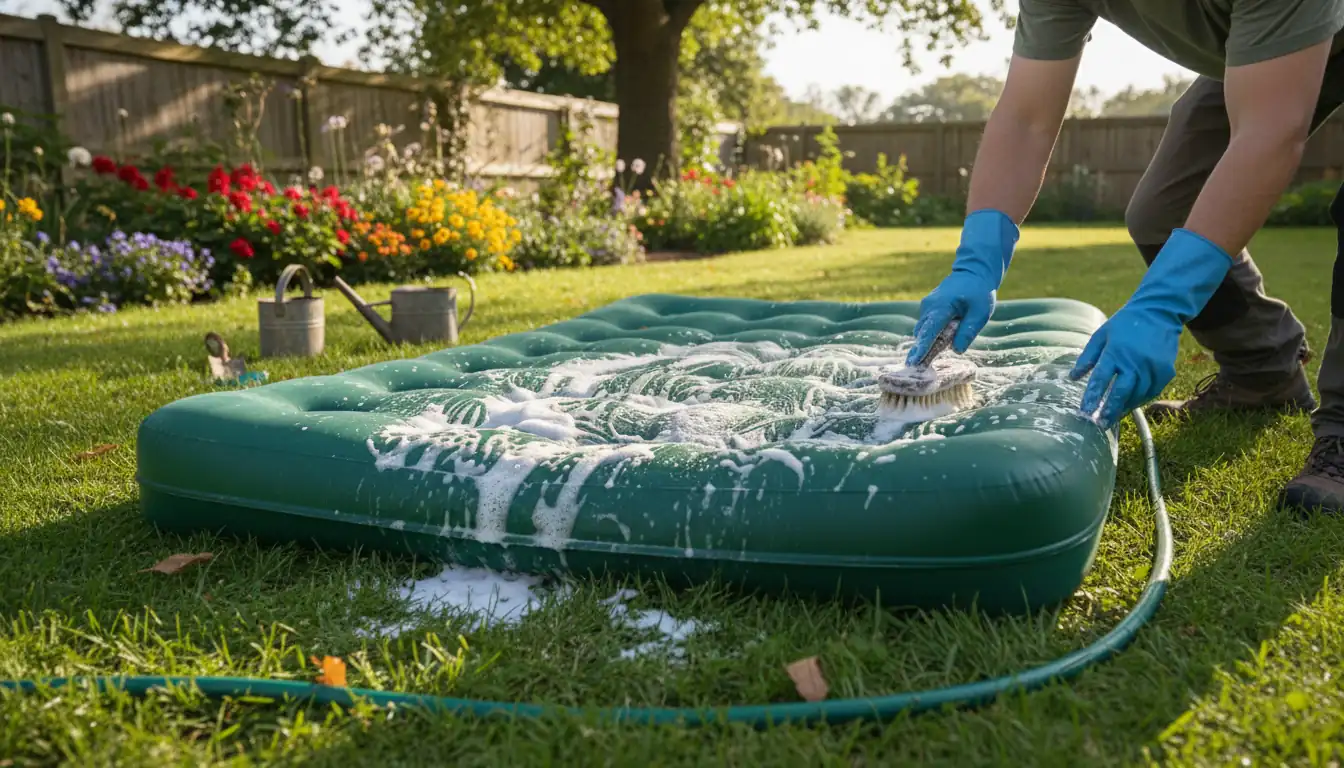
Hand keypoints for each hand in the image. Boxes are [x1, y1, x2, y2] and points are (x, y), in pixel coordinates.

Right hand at [906, 209, 1018, 364]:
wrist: (973, 272)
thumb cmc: (979, 292)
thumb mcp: (981, 313)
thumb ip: (968, 331)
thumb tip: (957, 350)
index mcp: (942, 306)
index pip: (929, 331)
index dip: (922, 348)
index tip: (913, 362)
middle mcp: (928, 306)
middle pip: (922, 334)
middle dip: (923, 350)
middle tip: (921, 368)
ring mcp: (926, 307)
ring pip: (924, 331)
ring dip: (930, 341)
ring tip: (938, 349)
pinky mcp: (927, 309)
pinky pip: (927, 326)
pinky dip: (933, 334)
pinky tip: (946, 334)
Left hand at [1070, 307, 1181, 427]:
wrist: (1159, 313)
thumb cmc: (1125, 324)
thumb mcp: (1102, 335)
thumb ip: (1087, 357)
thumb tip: (1072, 377)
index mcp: (1116, 352)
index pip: (1101, 378)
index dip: (1092, 396)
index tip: (1084, 412)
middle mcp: (1136, 361)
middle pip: (1121, 392)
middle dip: (1110, 410)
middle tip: (1100, 424)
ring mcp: (1153, 367)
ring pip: (1138, 395)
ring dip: (1124, 408)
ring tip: (1112, 417)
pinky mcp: (1166, 371)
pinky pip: (1151, 392)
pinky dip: (1140, 400)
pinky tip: (1129, 405)